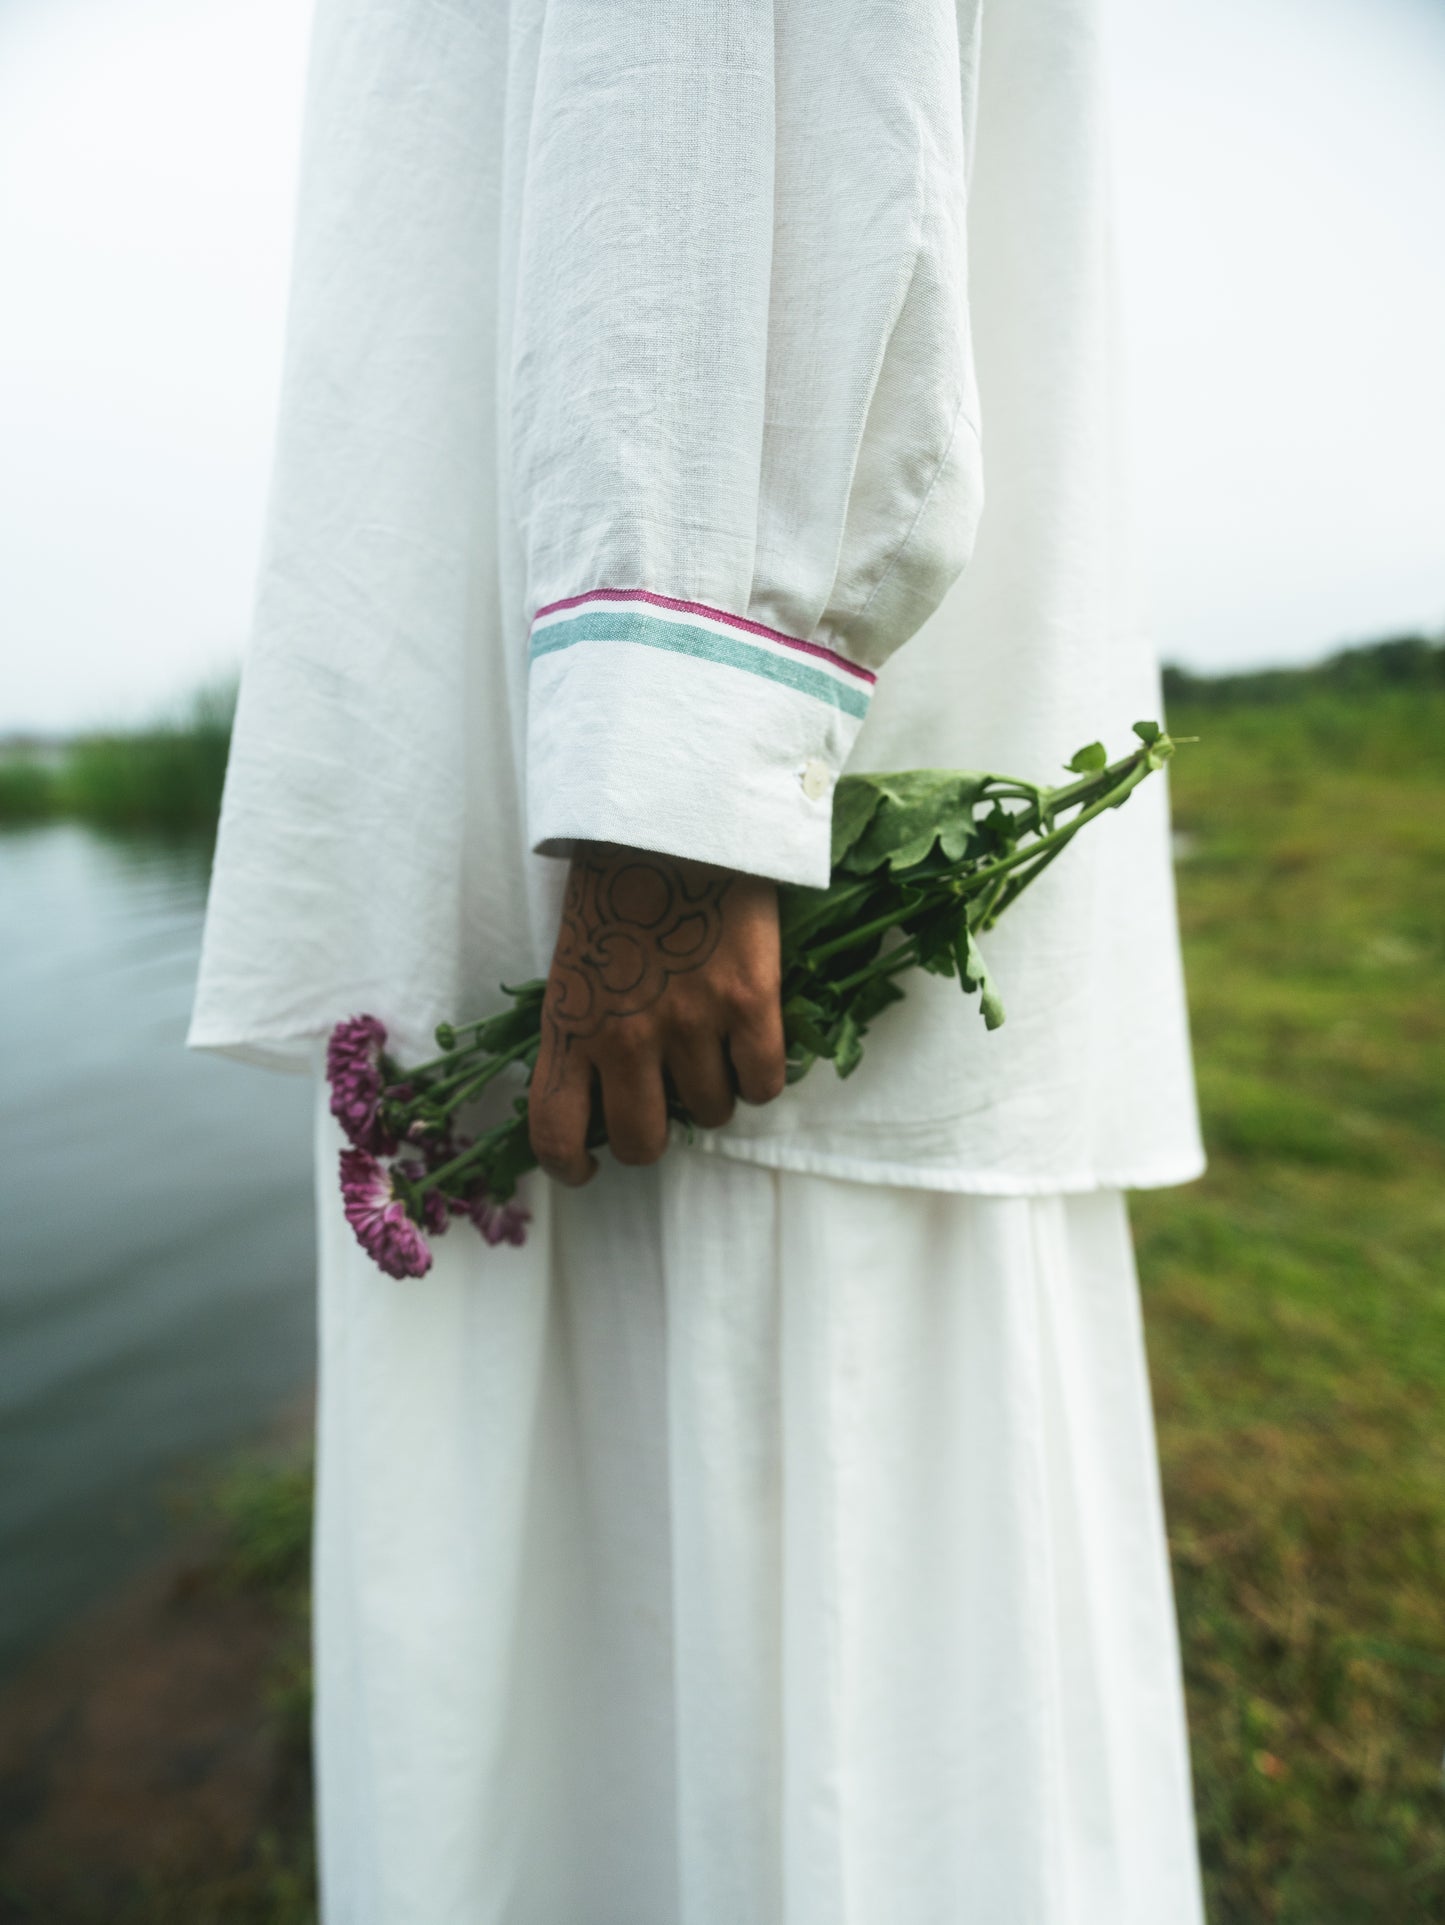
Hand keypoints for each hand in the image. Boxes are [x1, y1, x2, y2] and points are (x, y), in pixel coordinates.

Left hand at [529, 843, 786, 1184]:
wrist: (673, 812)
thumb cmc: (618, 879)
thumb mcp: (575, 960)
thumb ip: (586, 1023)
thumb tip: (605, 1086)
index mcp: (569, 1023)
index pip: (554, 1130)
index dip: (570, 1166)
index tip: (586, 1169)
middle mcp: (624, 1037)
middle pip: (642, 1142)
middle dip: (654, 1137)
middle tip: (665, 1106)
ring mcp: (688, 1023)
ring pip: (712, 1112)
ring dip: (715, 1093)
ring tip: (714, 1050)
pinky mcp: (748, 1003)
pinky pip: (764, 1082)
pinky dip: (762, 1075)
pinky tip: (753, 1045)